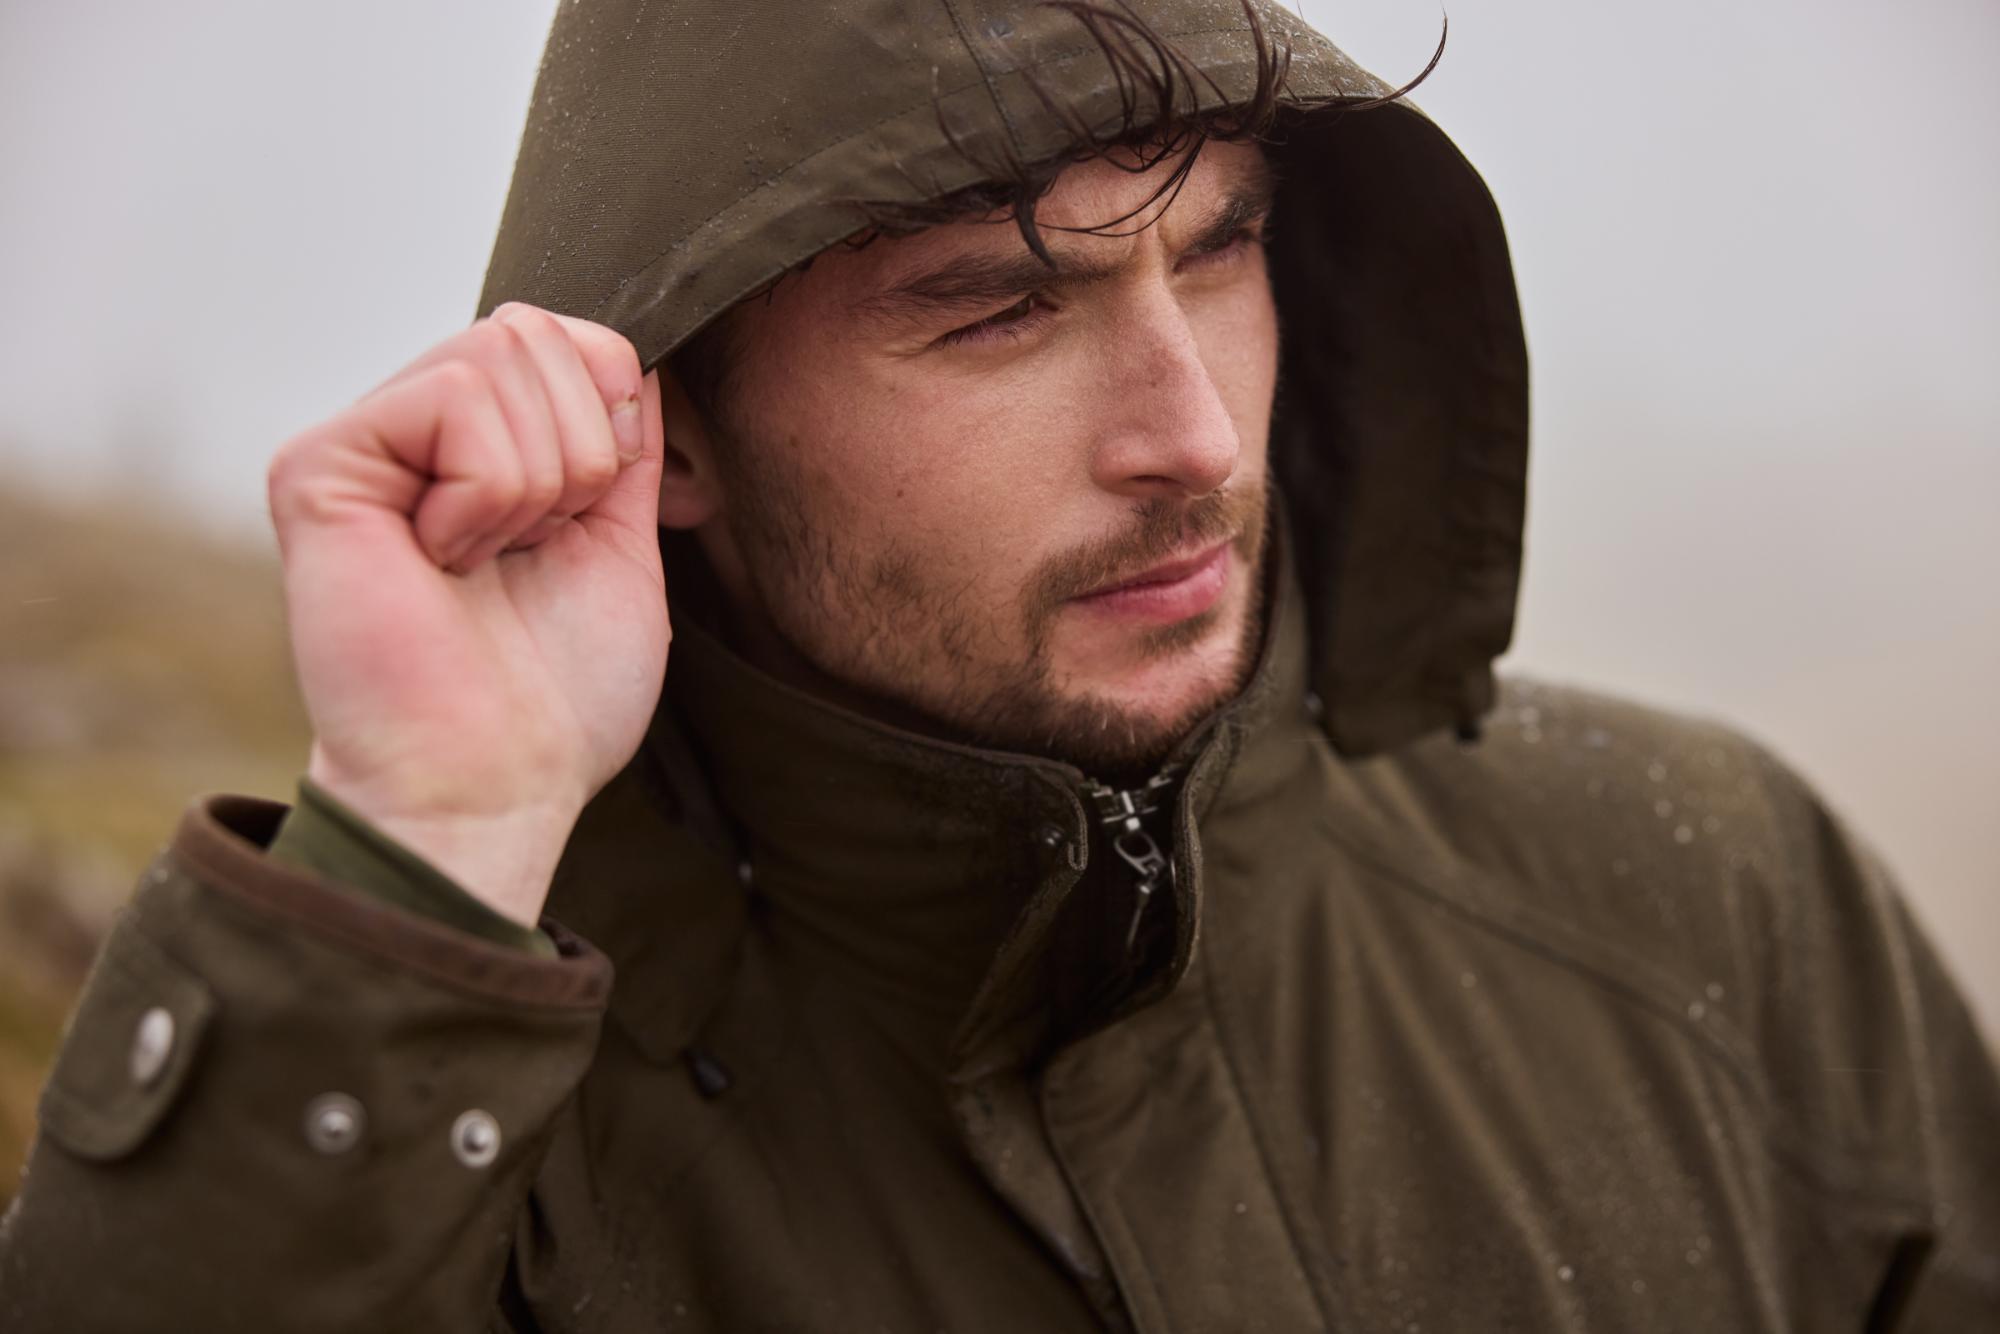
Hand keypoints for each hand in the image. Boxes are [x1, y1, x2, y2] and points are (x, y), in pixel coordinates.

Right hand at [266, 302, 669, 926]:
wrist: (499, 781)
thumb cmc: (560, 693)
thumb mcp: (624, 545)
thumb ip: (623, 445)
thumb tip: (633, 357)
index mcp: (486, 449)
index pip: (578, 339)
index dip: (612, 422)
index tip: (579, 527)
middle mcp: (418, 434)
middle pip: (540, 334)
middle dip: (579, 455)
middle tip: (526, 551)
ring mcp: (365, 443)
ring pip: (503, 354)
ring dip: (535, 483)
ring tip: (482, 562)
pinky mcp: (320, 465)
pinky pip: (452, 396)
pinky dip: (485, 492)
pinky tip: (442, 559)